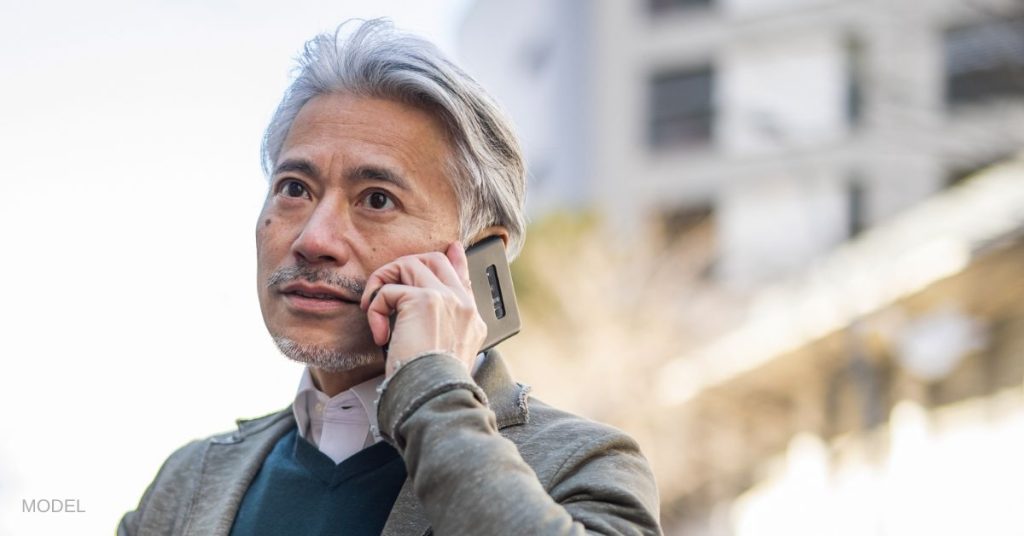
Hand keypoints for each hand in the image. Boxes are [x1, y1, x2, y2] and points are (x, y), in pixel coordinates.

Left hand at [360, 241, 485, 376]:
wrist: (434, 394)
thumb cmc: (433, 385)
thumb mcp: (444, 356)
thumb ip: (440, 331)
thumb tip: (418, 310)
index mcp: (472, 320)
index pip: (464, 278)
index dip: (456, 260)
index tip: (453, 248)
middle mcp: (463, 304)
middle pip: (434, 260)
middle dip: (404, 266)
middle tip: (384, 287)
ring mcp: (446, 298)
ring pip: (409, 264)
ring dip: (383, 282)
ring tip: (373, 308)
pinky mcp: (424, 299)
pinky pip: (388, 290)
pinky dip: (376, 310)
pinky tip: (380, 334)